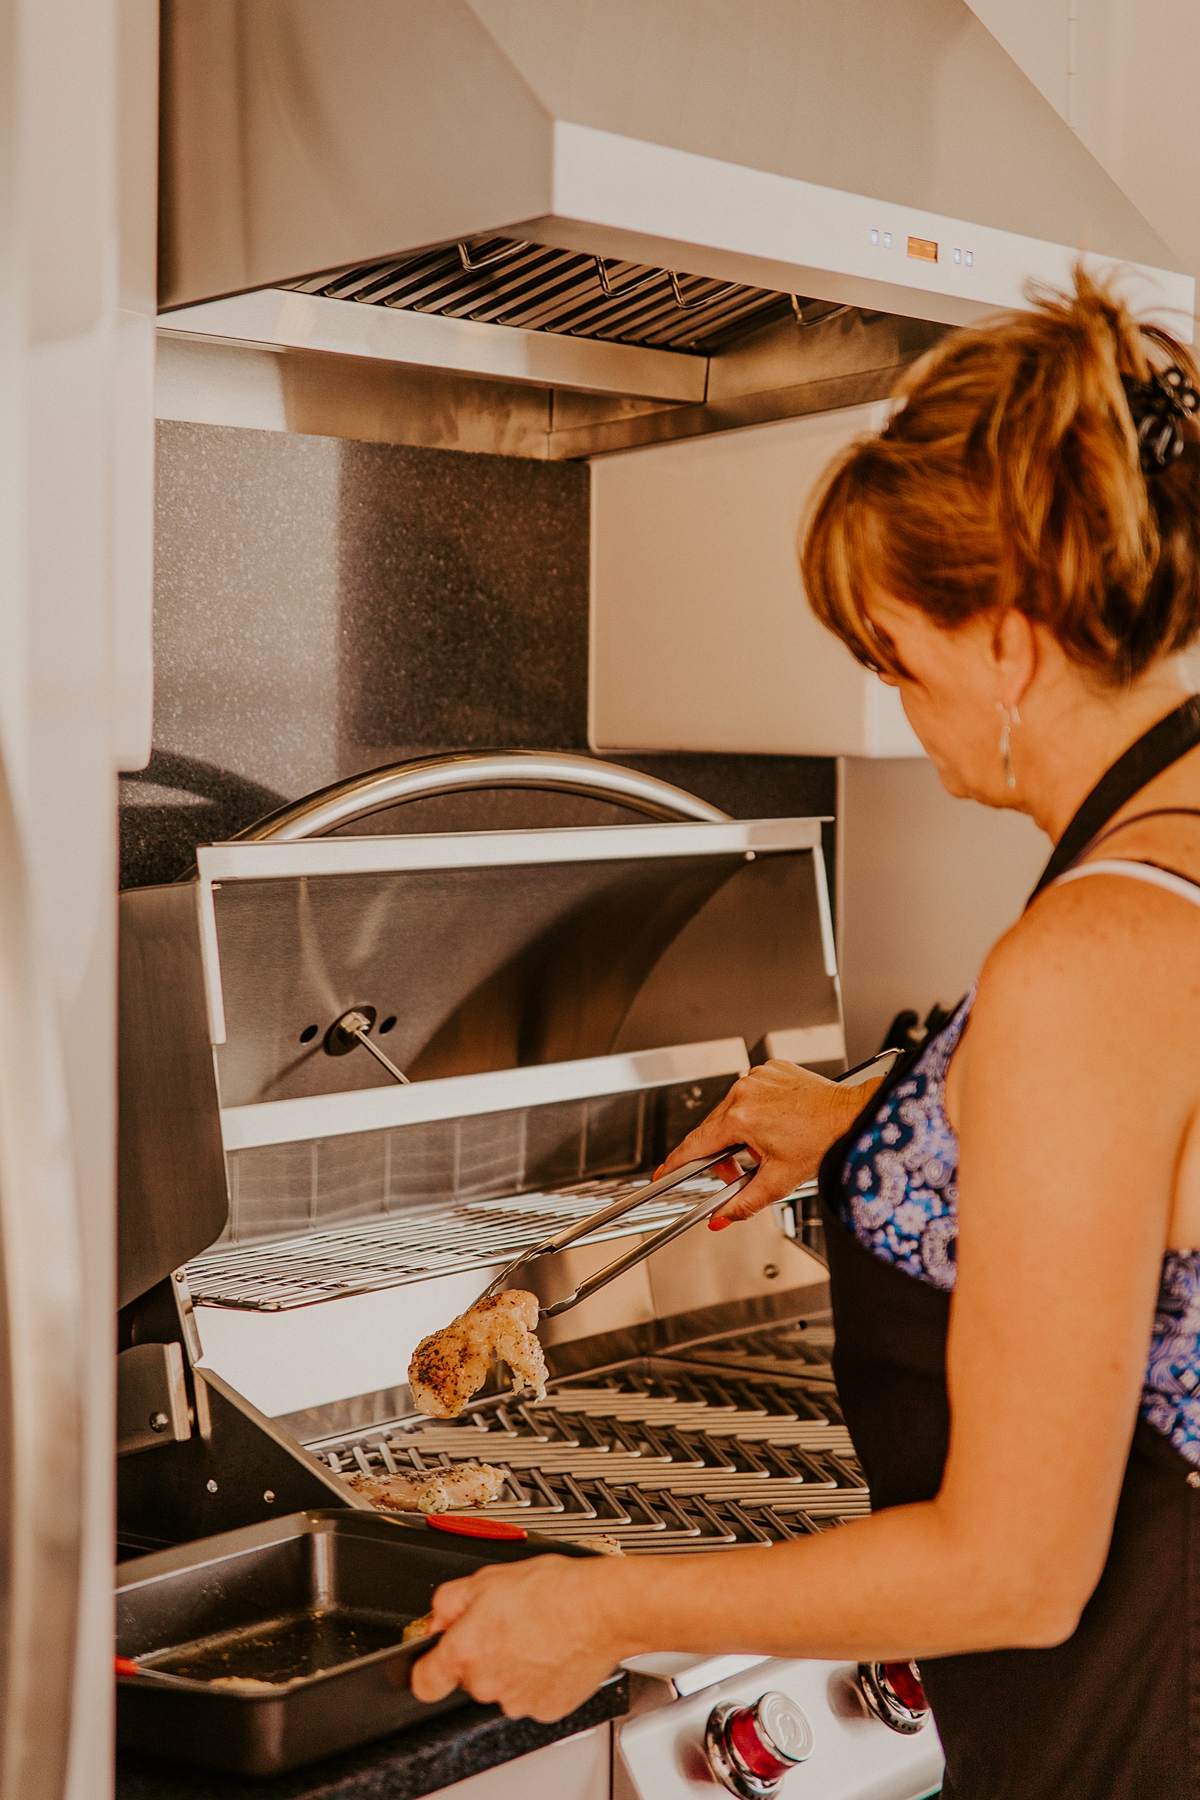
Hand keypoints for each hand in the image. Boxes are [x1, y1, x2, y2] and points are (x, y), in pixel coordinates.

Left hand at [408, 1555, 626, 1721]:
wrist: (601, 1607)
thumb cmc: (553, 1590)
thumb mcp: (488, 1577)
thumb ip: (449, 1601)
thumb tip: (440, 1617)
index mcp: (465, 1651)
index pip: (424, 1682)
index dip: (430, 1667)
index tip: (437, 1660)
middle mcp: (487, 1684)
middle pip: (471, 1678)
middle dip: (483, 1654)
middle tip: (508, 1624)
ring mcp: (518, 1701)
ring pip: (503, 1687)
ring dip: (512, 1666)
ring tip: (536, 1633)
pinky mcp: (547, 1709)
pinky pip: (533, 1695)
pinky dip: (539, 1678)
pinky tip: (552, 1650)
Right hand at [658, 1060, 880, 1224]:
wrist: (853, 1115)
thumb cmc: (824, 1140)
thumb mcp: (779, 1180)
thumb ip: (743, 1203)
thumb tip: (722, 1217)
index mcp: (740, 1117)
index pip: (696, 1144)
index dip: (677, 1162)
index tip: (664, 1172)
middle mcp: (744, 1091)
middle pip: (713, 1130)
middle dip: (724, 1154)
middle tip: (745, 1169)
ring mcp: (757, 1077)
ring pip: (730, 1112)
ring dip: (741, 1132)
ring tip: (769, 1145)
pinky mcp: (770, 1069)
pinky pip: (749, 1093)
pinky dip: (756, 1111)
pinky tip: (776, 1123)